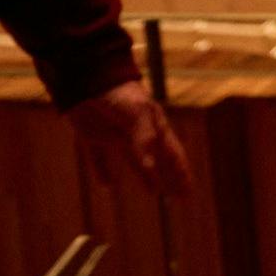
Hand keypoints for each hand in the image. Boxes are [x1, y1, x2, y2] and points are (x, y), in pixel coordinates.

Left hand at [65, 80, 192, 197]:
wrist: (87, 77)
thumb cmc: (118, 92)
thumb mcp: (136, 115)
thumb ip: (143, 144)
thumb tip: (151, 176)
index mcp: (154, 126)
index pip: (172, 155)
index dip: (181, 173)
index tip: (188, 193)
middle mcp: (139, 133)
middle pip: (159, 161)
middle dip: (170, 178)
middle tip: (181, 198)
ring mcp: (116, 135)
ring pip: (135, 162)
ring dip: (145, 176)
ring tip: (154, 193)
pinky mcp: (94, 136)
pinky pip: (100, 159)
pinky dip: (104, 172)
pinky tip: (107, 185)